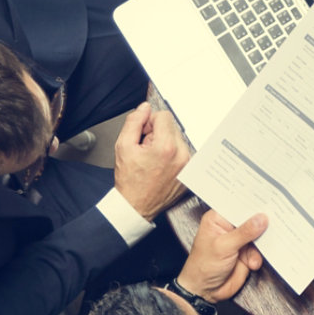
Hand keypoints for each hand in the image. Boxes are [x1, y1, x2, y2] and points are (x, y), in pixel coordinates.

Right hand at [112, 103, 189, 219]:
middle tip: (147, 150)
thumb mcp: (123, 146)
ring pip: (178, 139)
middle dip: (158, 133)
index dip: (150, 122)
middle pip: (173, 127)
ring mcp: (188, 166)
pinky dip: (172, 155)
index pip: (165, 116)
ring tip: (154, 159)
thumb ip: (134, 122)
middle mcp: (182, 156)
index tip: (144, 134)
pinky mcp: (190, 173)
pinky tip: (161, 166)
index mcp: (166, 148)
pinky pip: (183, 152)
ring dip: (166, 144)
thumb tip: (144, 108)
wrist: (136, 206)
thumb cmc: (130, 181)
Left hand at [177, 209, 268, 302]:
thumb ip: (244, 232)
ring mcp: (239, 241)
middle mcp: (229, 228)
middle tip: (274, 223)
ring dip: (260, 245)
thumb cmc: (204, 266)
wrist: (205, 291)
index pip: (238, 206)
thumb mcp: (224, 246)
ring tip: (255, 254)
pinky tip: (253, 264)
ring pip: (258, 236)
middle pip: (250, 220)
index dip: (252, 204)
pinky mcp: (246, 254)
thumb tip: (261, 218)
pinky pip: (259, 251)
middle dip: (261, 223)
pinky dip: (258, 257)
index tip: (268, 200)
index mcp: (218, 219)